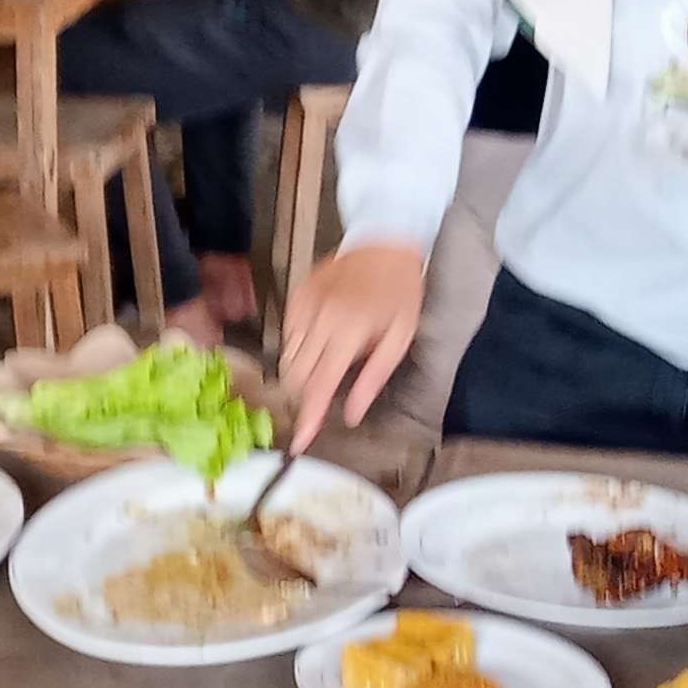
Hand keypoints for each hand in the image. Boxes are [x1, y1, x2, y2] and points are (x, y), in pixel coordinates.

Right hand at [276, 241, 425, 451]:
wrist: (384, 243)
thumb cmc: (399, 292)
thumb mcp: (399, 339)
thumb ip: (373, 378)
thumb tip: (352, 415)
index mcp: (348, 332)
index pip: (318, 386)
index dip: (308, 418)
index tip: (299, 443)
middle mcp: (319, 319)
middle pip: (296, 376)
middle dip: (306, 394)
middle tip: (326, 394)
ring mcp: (303, 305)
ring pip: (287, 357)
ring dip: (302, 372)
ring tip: (328, 363)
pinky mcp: (295, 295)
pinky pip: (287, 334)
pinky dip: (299, 347)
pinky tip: (322, 340)